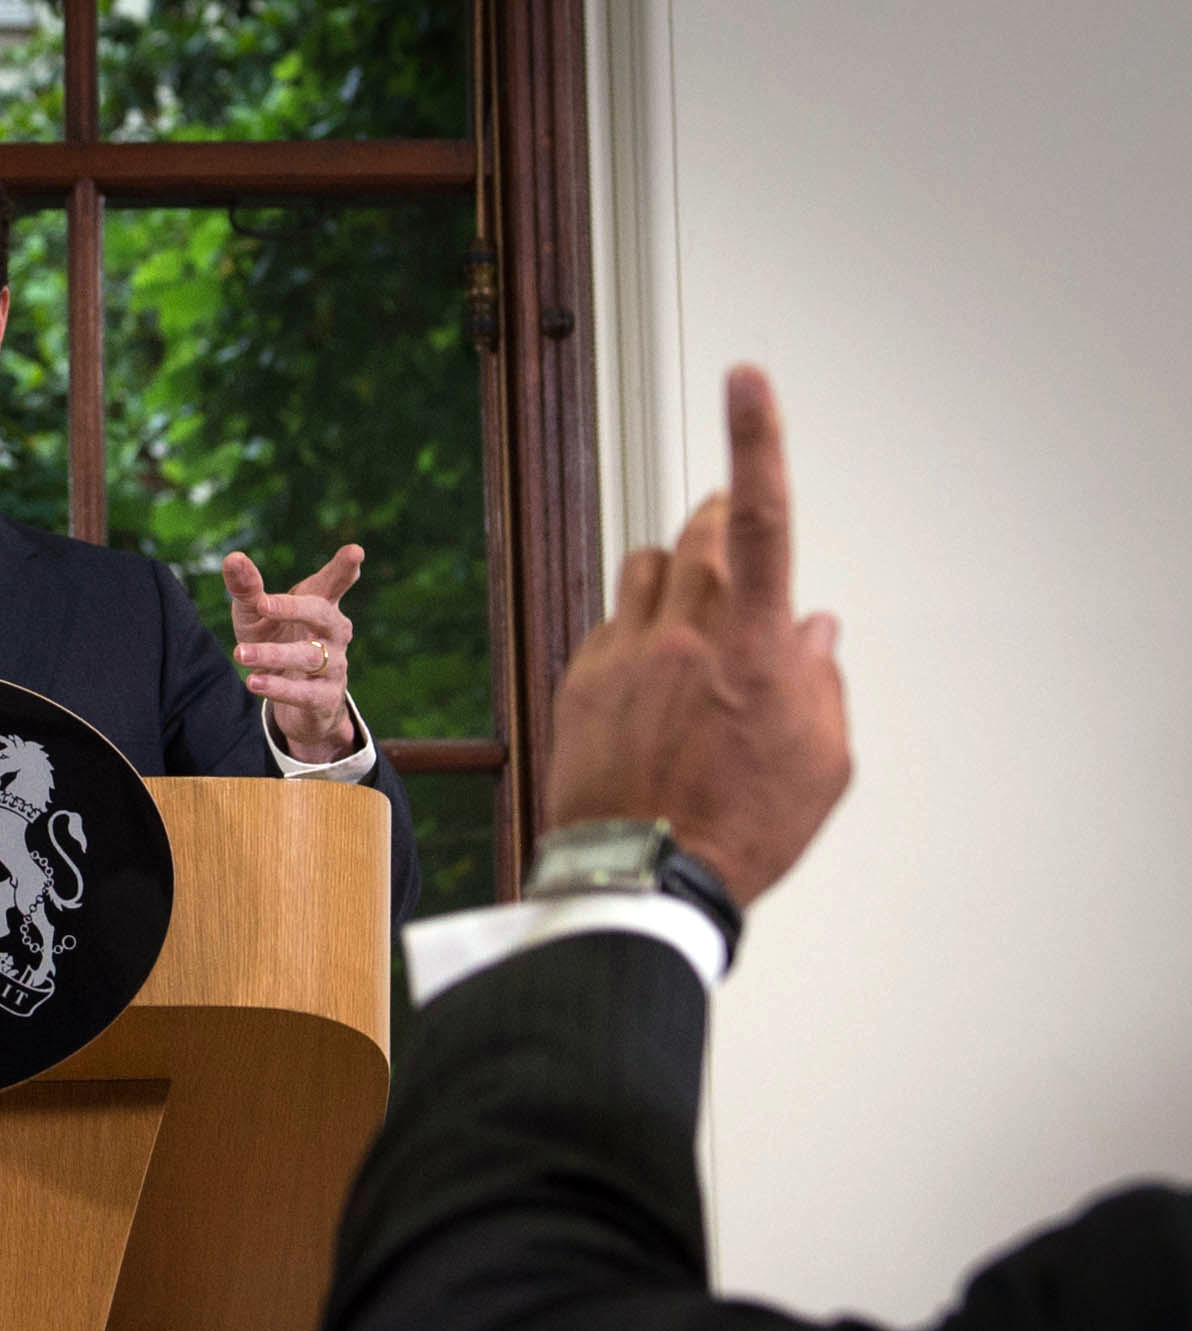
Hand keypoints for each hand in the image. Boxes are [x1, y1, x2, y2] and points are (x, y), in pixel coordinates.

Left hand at [225, 545, 361, 762]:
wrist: (293, 698)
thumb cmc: (276, 641)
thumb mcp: (257, 615)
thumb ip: (248, 588)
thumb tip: (233, 558)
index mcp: (320, 604)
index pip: (334, 583)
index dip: (344, 568)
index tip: (355, 552)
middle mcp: (334, 632)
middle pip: (322, 614)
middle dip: (294, 608)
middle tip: (262, 604)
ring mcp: (335, 665)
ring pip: (309, 656)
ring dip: (273, 654)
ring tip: (240, 653)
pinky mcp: (326, 698)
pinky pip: (305, 693)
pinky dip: (279, 688)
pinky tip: (254, 682)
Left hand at [544, 366, 850, 906]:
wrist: (638, 880)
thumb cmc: (737, 831)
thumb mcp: (822, 763)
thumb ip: (822, 684)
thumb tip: (814, 633)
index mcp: (756, 649)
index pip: (765, 519)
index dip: (756, 440)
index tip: (747, 381)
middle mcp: (685, 638)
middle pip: (702, 535)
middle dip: (723, 522)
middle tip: (737, 539)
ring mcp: (625, 657)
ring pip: (646, 570)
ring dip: (674, 575)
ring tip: (692, 617)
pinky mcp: (578, 682)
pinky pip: (608, 625)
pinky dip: (633, 634)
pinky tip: (648, 677)